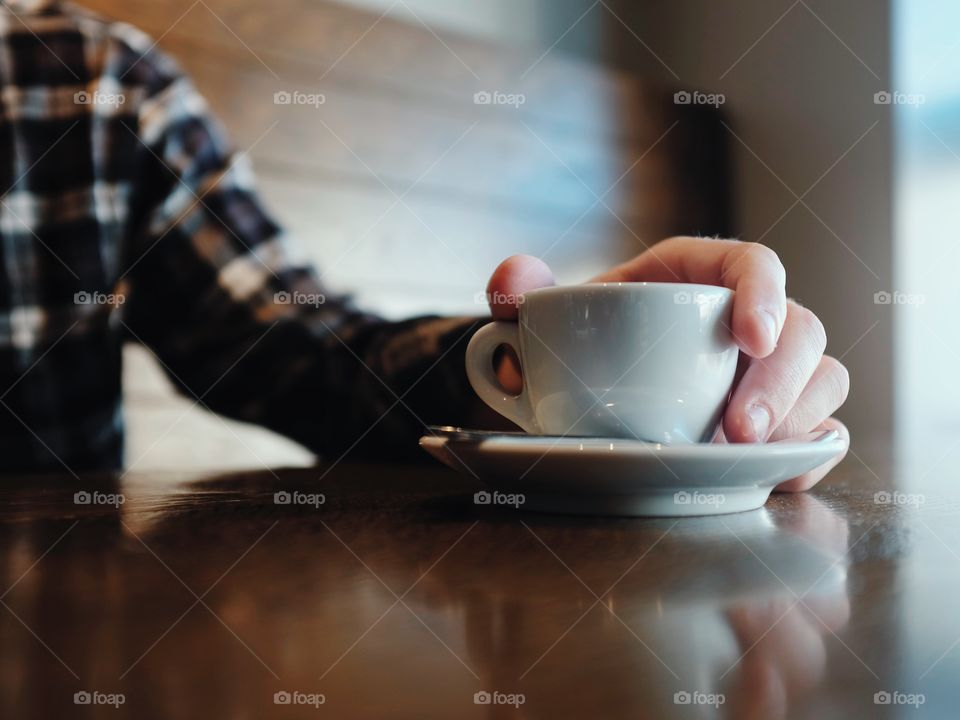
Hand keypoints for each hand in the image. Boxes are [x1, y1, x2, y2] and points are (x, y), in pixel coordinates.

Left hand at [485, 237, 849, 490]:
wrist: (581, 393)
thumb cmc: (576, 345)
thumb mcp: (540, 321)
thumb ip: (518, 295)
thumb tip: (511, 282)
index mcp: (695, 275)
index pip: (753, 264)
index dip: (764, 293)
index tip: (751, 336)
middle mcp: (744, 317)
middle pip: (801, 330)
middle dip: (780, 382)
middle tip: (736, 431)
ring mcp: (767, 370)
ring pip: (822, 379)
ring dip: (796, 420)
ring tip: (743, 456)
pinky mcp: (777, 418)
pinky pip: (820, 430)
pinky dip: (806, 454)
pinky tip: (771, 473)